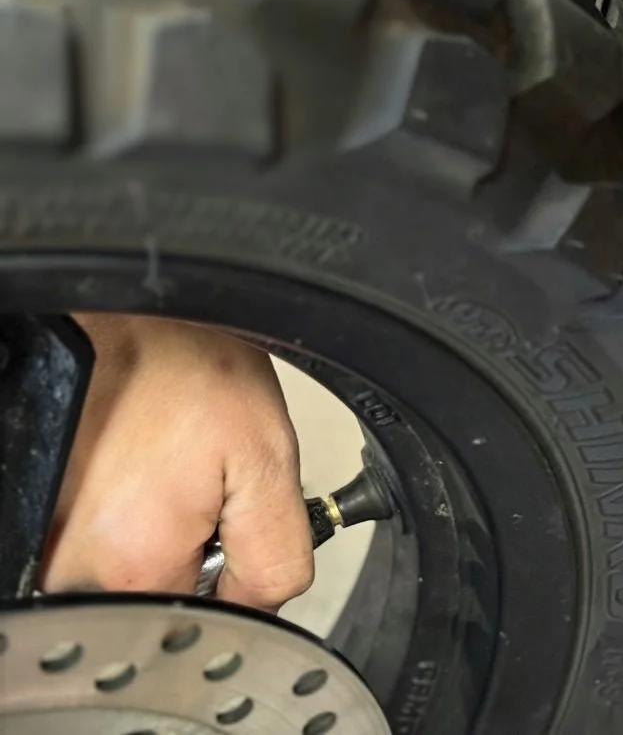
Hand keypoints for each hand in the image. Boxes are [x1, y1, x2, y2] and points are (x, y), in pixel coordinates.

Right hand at [42, 315, 313, 611]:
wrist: (132, 306)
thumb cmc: (190, 366)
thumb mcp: (268, 462)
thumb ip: (275, 555)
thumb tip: (263, 608)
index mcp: (137, 564)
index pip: (202, 623)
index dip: (233, 583)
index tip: (235, 529)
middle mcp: (76, 563)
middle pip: (160, 597)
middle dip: (194, 551)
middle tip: (202, 479)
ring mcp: (51, 537)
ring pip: (125, 568)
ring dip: (158, 528)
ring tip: (168, 462)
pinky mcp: (38, 512)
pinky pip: (94, 537)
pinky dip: (124, 507)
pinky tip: (139, 459)